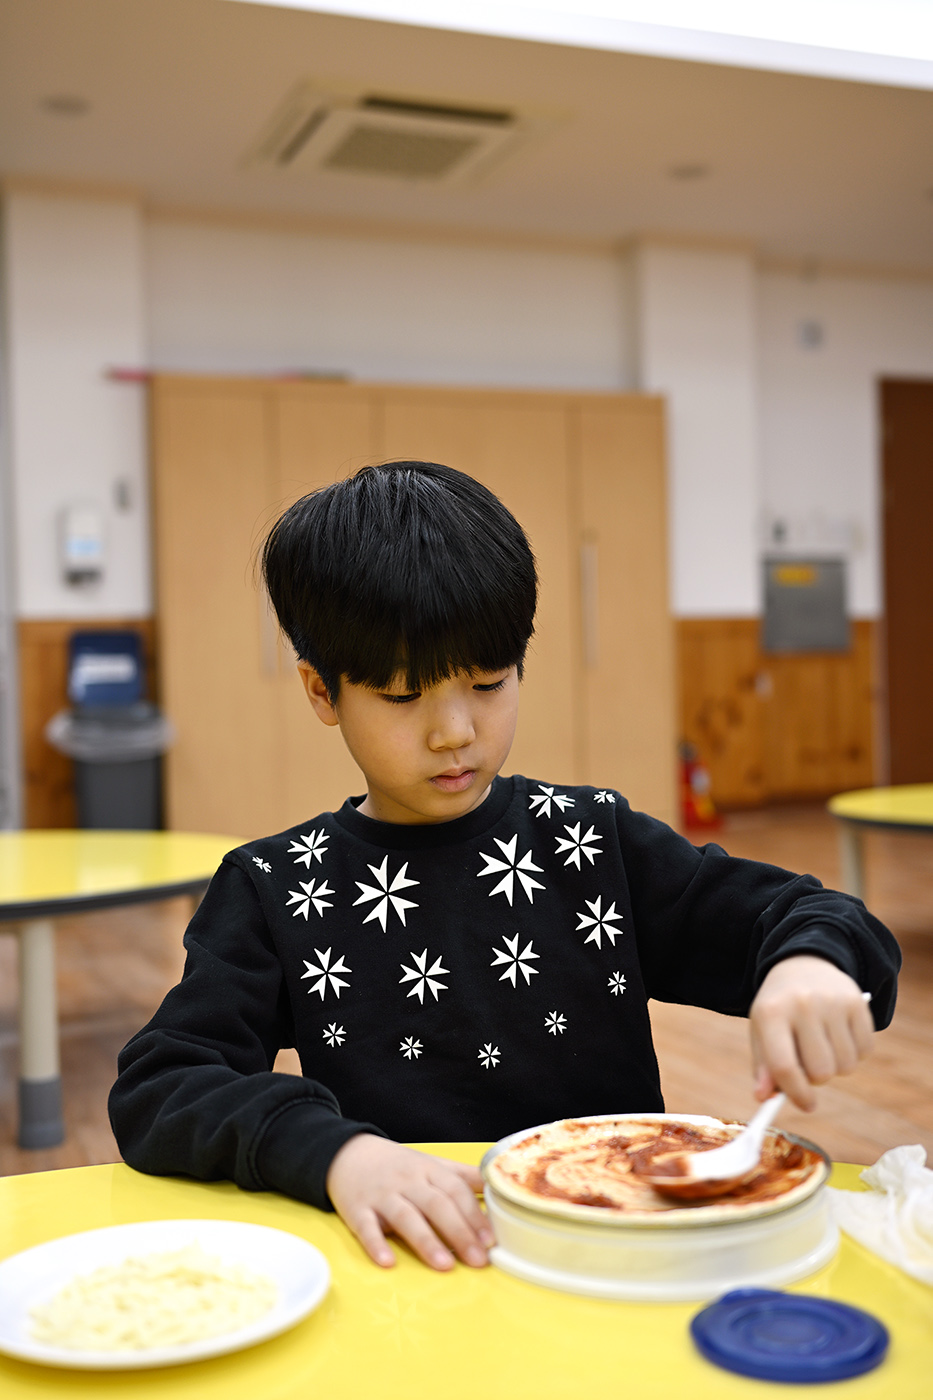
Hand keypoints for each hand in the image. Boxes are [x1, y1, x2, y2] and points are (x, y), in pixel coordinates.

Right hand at [326, 1134, 493, 1270]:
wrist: (348, 1154)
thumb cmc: (398, 1166)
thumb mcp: (432, 1165)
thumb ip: (464, 1177)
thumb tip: (499, 1185)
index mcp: (429, 1170)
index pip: (456, 1191)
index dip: (474, 1215)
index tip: (491, 1240)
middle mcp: (407, 1181)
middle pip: (436, 1205)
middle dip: (459, 1232)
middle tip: (478, 1260)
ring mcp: (382, 1195)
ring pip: (406, 1216)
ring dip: (426, 1241)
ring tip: (445, 1265)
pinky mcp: (357, 1210)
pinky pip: (367, 1228)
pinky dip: (376, 1244)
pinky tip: (387, 1261)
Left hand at [748, 956, 874, 1111]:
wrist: (804, 964)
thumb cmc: (779, 1007)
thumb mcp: (762, 1030)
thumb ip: (763, 1066)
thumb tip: (764, 1098)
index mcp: (771, 1012)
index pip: (784, 1066)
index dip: (796, 1093)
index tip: (806, 1105)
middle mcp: (803, 1004)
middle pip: (820, 1072)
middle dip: (816, 1078)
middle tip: (809, 1063)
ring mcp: (833, 1001)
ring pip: (845, 1066)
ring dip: (835, 1066)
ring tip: (822, 1044)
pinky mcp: (858, 1002)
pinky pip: (865, 1051)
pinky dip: (854, 1053)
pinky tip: (839, 1034)